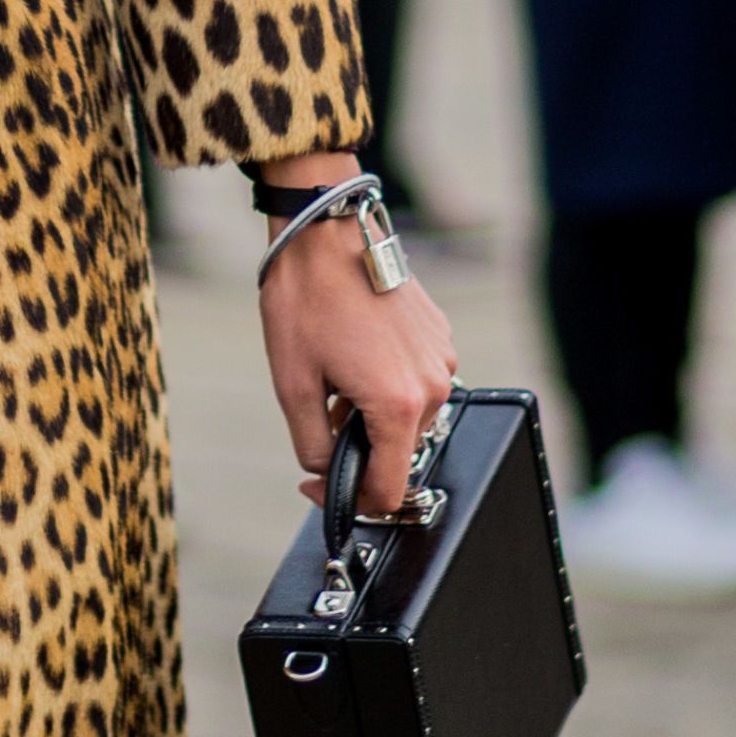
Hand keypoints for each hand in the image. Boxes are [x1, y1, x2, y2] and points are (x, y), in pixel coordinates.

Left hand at [255, 172, 456, 518]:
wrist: (327, 235)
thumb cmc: (307, 301)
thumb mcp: (293, 386)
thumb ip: (313, 445)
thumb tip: (325, 472)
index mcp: (397, 405)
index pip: (390, 489)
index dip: (354, 501)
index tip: (322, 486)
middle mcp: (431, 387)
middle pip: (398, 452)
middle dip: (359, 446)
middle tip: (321, 413)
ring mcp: (442, 360)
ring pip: (407, 417)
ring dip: (372, 413)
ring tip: (335, 377)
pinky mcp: (441, 337)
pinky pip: (415, 381)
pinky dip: (387, 383)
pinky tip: (355, 355)